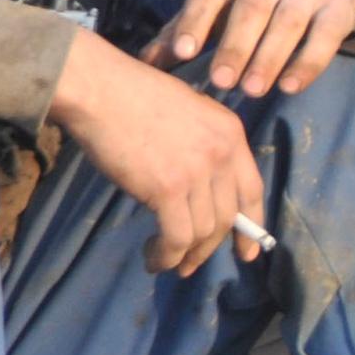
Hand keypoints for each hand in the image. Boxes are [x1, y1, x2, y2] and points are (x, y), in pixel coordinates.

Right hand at [49, 33, 263, 276]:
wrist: (101, 89)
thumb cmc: (134, 98)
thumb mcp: (188, 115)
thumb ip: (203, 148)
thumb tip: (200, 192)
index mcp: (231, 133)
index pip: (252, 189)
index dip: (252, 225)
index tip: (248, 251)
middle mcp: (222, 154)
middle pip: (227, 217)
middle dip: (211, 247)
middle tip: (191, 265)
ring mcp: (197, 172)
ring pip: (203, 232)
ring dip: (184, 256)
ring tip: (166, 262)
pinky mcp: (168, 189)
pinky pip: (177, 237)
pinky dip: (167, 255)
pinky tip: (154, 259)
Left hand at [155, 0, 354, 98]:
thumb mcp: (220, 6)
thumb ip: (182, 31)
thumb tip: (145, 64)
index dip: (197, 17)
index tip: (183, 52)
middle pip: (254, 4)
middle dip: (236, 44)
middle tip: (221, 81)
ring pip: (290, 20)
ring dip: (269, 57)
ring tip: (252, 91)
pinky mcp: (340, 9)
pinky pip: (326, 36)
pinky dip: (308, 63)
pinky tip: (289, 87)